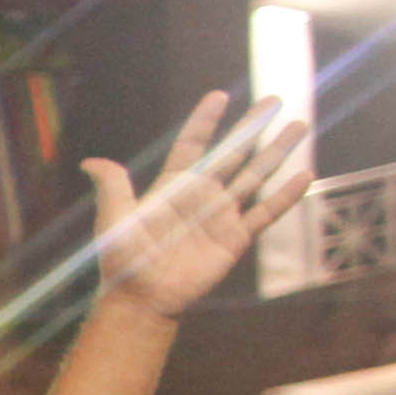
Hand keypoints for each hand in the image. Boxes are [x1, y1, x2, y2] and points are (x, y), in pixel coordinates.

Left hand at [88, 86, 316, 320]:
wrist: (143, 298)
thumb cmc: (123, 260)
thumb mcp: (115, 221)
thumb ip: (113, 188)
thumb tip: (90, 161)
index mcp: (172, 186)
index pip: (193, 144)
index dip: (205, 120)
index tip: (219, 95)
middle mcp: (201, 195)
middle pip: (233, 152)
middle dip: (253, 126)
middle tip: (274, 99)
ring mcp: (221, 215)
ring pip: (255, 175)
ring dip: (277, 151)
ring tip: (299, 125)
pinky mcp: (236, 238)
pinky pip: (265, 212)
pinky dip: (285, 196)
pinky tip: (305, 176)